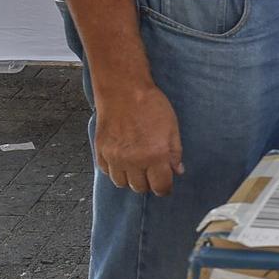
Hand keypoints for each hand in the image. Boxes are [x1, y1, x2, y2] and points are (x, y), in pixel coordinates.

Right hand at [93, 81, 183, 195]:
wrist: (123, 90)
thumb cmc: (150, 105)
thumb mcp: (172, 128)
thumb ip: (175, 152)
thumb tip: (177, 171)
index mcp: (155, 156)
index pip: (161, 187)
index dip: (165, 188)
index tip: (165, 184)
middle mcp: (134, 161)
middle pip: (141, 188)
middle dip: (149, 182)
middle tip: (152, 170)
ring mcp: (115, 157)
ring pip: (122, 183)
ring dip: (131, 178)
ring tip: (137, 164)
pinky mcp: (101, 152)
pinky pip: (108, 172)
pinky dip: (115, 169)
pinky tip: (122, 157)